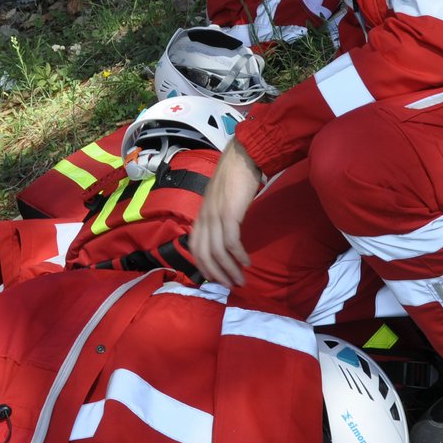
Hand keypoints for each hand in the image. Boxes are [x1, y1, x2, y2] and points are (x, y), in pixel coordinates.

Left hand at [191, 139, 263, 286]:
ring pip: (218, 251)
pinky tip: (247, 261)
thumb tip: (224, 240)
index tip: (217, 279)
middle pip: (204, 254)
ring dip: (230, 269)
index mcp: (201, 216)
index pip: (195, 249)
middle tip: (231, 285)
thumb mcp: (220, 202)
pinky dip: (238, 254)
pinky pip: (231, 241)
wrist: (242, 157)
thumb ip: (219, 219)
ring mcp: (215, 215)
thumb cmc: (234, 179)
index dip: (204, 267)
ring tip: (242, 279)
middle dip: (218, 274)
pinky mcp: (229, 212)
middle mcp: (204, 217)